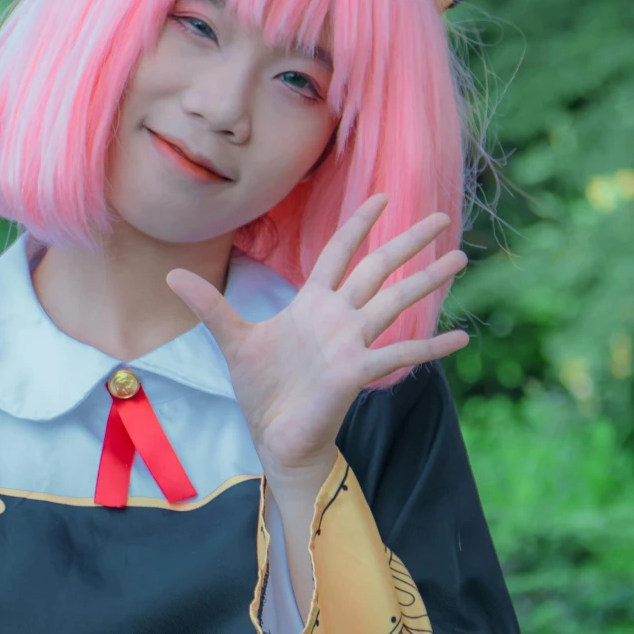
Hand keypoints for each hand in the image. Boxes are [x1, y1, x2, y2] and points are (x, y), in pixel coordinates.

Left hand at [165, 193, 467, 493]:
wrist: (275, 437)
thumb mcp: (232, 340)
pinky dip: (431, 347)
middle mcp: (339, 318)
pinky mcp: (357, 371)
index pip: (339, 252)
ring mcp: (352, 343)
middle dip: (409, 241)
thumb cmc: (262, 391)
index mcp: (312, 304)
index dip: (359, 223)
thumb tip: (170, 274)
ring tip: (462, 258)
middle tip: (443, 216)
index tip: (382, 195)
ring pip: (395, 302)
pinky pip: (399, 355)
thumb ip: (210, 305)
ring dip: (428, 281)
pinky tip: (461, 339)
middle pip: (379, 268)